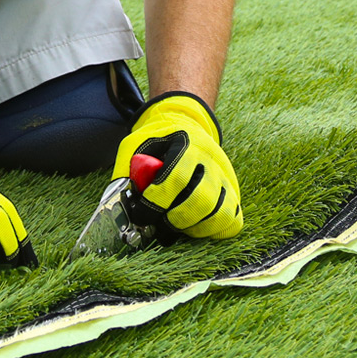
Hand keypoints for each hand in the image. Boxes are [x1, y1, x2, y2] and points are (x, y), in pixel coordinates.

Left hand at [112, 92, 242, 238]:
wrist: (184, 126)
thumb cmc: (156, 141)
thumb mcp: (134, 147)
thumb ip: (127, 174)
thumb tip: (123, 209)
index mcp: (186, 144)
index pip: (175, 179)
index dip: (155, 204)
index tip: (140, 215)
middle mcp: (212, 160)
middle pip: (201, 200)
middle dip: (174, 220)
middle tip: (158, 224)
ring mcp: (225, 178)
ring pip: (220, 214)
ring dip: (193, 228)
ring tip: (174, 226)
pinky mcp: (232, 193)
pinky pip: (231, 221)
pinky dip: (212, 231)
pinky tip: (193, 227)